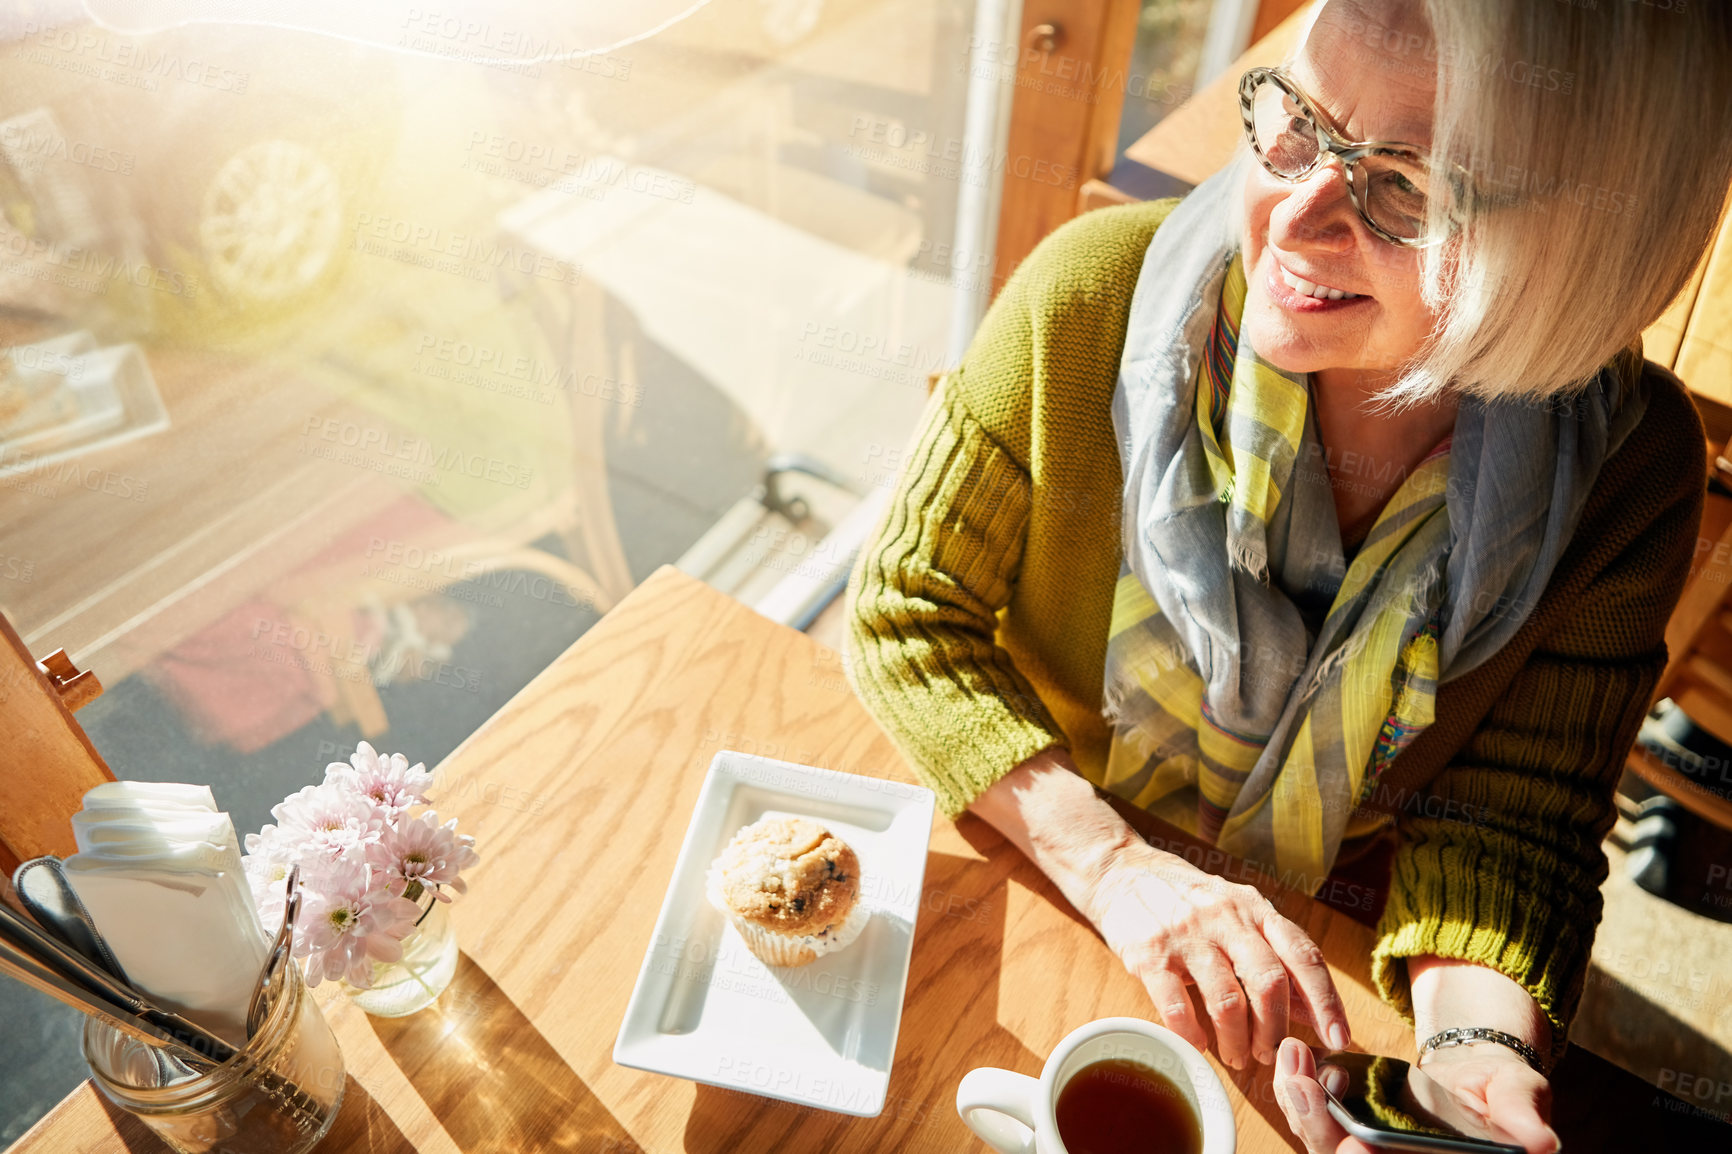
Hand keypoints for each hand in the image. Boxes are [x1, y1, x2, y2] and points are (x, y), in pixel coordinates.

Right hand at [1081, 841, 1349, 1069]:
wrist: (1120, 872)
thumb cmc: (1187, 899)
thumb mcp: (1236, 914)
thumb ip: (1273, 955)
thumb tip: (1310, 1008)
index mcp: (1254, 908)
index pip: (1303, 955)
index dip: (1326, 1001)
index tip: (1337, 1038)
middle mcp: (1224, 917)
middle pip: (1268, 982)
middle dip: (1275, 1030)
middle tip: (1271, 1055)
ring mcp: (1185, 934)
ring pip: (1227, 1001)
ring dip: (1237, 1040)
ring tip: (1237, 1056)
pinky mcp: (1148, 953)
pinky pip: (1177, 1006)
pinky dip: (1191, 1034)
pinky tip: (1196, 1043)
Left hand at [1271, 1037, 1559, 1153]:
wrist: (1479, 1082)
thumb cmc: (1504, 1096)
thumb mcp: (1519, 1096)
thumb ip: (1522, 1116)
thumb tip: (1541, 1143)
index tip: (1354, 1147)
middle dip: (1320, 1128)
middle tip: (1304, 1084)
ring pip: (1322, 1143)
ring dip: (1300, 1102)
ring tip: (1293, 1057)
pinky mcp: (1348, 1133)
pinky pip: (1314, 1118)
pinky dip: (1300, 1090)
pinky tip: (1295, 1058)